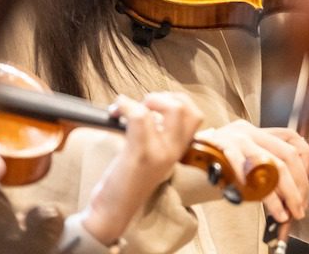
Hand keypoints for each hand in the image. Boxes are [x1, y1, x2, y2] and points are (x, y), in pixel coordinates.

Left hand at [82, 91, 202, 243]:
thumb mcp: (152, 155)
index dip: (177, 100)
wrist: (112, 211)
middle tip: (144, 106)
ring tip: (130, 109)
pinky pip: (140, 117)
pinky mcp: (141, 154)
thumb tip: (148, 106)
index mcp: (179, 149)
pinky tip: (116, 111)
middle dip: (163, 96)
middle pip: (185, 108)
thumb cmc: (127, 180)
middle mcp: (174, 150)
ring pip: (170, 108)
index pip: (195, 115)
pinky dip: (126, 106)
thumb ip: (158, 133)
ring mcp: (160, 152)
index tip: (156, 104)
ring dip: (147, 100)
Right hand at [196, 122, 308, 223]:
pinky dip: (267, 196)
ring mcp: (236, 139)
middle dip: (299, 184)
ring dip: (286, 193)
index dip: (304, 163)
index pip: (292, 138)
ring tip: (289, 211)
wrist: (178, 164)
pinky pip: (252, 175)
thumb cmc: (211, 166)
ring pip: (274, 165)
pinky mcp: (224, 152)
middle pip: (287, 154)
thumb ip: (263, 165)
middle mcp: (248, 131)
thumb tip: (291, 189)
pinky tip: (273, 209)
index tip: (305, 185)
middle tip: (300, 205)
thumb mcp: (240, 158)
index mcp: (254, 130)